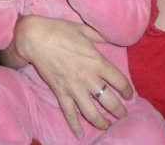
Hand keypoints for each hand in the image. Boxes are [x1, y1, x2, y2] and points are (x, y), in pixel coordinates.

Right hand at [11, 15, 132, 138]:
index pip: (120, 82)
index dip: (128, 91)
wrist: (35, 37)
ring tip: (107, 125)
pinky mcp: (60, 92)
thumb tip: (113, 38)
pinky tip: (80, 135)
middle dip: (119, 111)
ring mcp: (74, 88)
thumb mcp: (85, 29)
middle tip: (123, 115)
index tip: (129, 95)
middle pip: (110, 101)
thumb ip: (100, 37)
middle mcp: (89, 78)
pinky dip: (74, 125)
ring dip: (102, 122)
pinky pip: (69, 113)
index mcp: (98, 62)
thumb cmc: (60, 30)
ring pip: (92, 112)